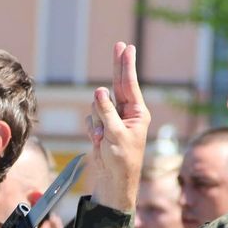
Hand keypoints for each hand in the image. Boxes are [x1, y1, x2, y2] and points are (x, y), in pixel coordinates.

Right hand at [89, 43, 149, 211]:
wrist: (112, 182)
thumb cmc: (122, 161)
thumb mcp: (116, 134)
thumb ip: (107, 111)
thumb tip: (99, 91)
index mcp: (137, 114)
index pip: (129, 84)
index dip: (126, 65)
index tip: (127, 47)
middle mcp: (126, 114)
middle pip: (118, 84)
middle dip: (118, 67)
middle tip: (120, 45)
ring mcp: (112, 120)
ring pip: (96, 106)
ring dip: (96, 121)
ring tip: (102, 138)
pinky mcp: (101, 129)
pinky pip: (90, 120)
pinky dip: (91, 130)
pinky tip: (97, 142)